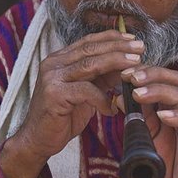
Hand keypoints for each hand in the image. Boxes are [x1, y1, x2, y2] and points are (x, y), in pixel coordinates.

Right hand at [0, 30, 143, 177]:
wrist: (38, 139)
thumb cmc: (63, 116)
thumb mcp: (85, 92)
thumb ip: (101, 77)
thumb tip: (128, 66)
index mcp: (59, 59)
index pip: (88, 42)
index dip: (111, 38)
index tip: (132, 38)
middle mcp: (53, 64)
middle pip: (91, 50)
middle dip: (118, 47)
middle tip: (140, 47)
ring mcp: (52, 78)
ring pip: (89, 64)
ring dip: (115, 62)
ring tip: (135, 64)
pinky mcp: (54, 95)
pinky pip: (85, 91)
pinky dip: (102, 98)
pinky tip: (112, 108)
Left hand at [121, 65, 177, 177]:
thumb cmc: (172, 157)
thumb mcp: (149, 135)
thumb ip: (138, 117)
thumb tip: (118, 98)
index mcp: (173, 103)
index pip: (161, 77)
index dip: (143, 71)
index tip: (122, 72)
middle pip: (173, 79)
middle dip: (151, 75)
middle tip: (130, 77)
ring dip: (158, 92)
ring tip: (138, 95)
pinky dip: (177, 117)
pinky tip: (162, 116)